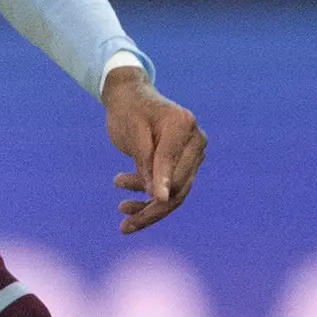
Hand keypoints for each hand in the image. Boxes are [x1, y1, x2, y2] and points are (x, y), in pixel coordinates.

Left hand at [102, 62, 204, 233]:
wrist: (133, 99)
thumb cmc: (129, 112)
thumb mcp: (131, 132)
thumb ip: (145, 160)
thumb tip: (159, 197)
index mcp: (182, 124)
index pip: (170, 157)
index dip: (163, 179)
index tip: (158, 200)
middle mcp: (196, 141)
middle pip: (178, 182)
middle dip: (152, 206)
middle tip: (122, 217)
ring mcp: (194, 155)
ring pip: (177, 193)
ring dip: (149, 208)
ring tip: (121, 210)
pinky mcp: (186, 166)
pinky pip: (172, 190)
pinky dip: (151, 200)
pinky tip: (127, 204)